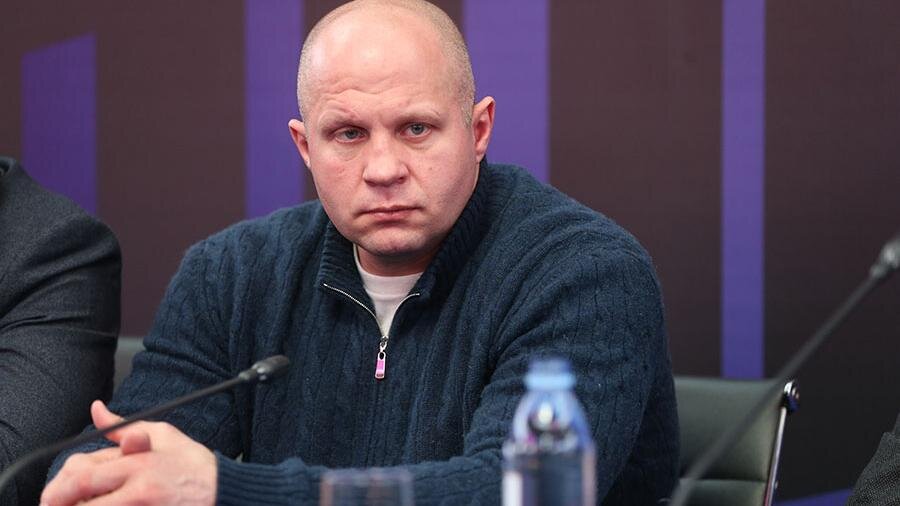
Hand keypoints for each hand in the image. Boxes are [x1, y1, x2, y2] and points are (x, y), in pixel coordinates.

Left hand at [41, 401, 216, 505]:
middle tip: (51, 505)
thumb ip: (122, 427)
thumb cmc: (193, 464)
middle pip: (79, 494)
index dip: (59, 485)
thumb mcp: (162, 434)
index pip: (82, 470)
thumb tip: (96, 409)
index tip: (52, 494)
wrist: (224, 491)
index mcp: (137, 460)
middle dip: (57, 501)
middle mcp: (137, 486)